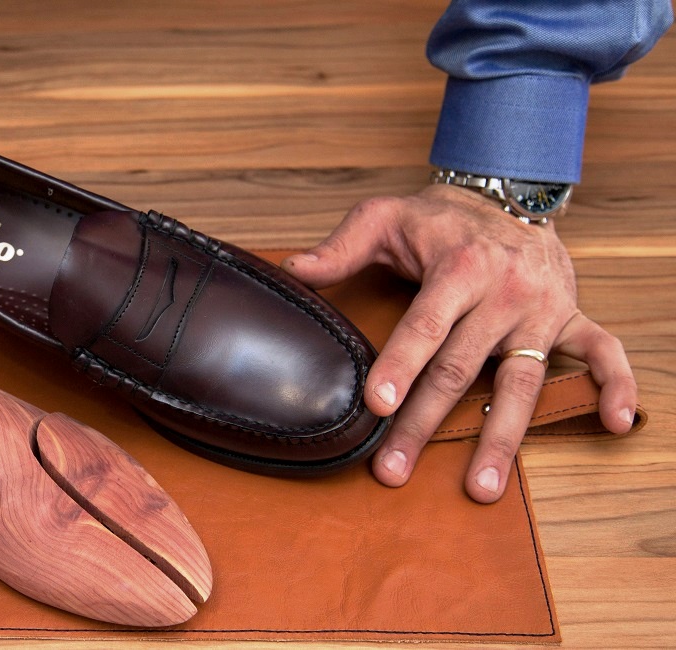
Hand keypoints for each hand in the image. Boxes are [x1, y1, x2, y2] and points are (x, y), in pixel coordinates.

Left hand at [282, 184, 636, 502]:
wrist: (507, 194)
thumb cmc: (438, 217)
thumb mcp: (384, 216)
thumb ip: (340, 246)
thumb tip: (293, 269)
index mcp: (459, 267)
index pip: (425, 325)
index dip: (399, 365)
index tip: (375, 405)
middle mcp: (505, 293)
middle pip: (460, 370)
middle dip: (423, 423)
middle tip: (392, 469)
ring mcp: (542, 310)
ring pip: (521, 384)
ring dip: (501, 439)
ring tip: (480, 487)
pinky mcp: (570, 318)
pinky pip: (602, 353)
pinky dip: (616, 385)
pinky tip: (616, 424)